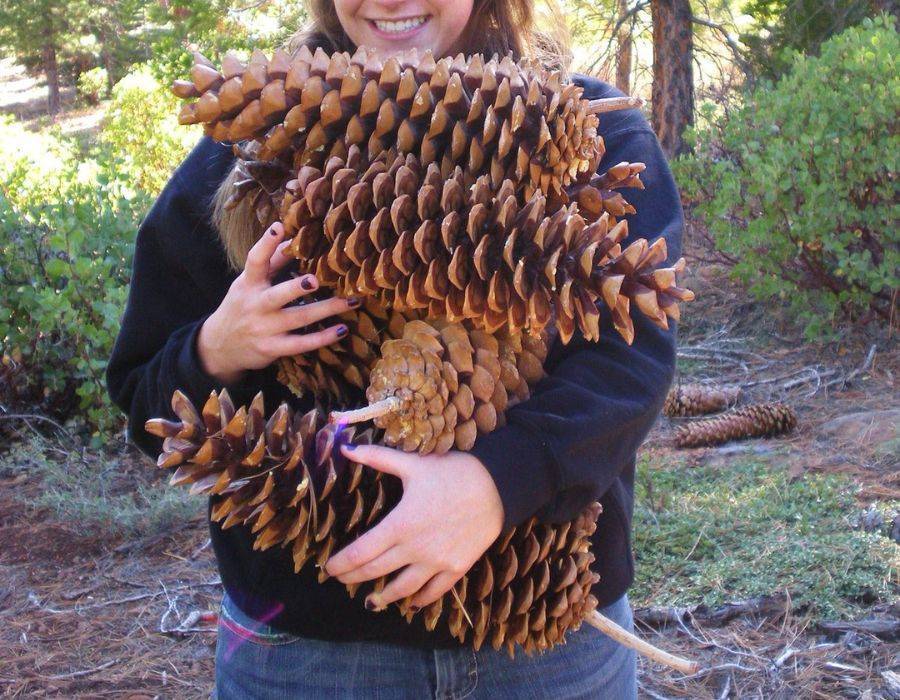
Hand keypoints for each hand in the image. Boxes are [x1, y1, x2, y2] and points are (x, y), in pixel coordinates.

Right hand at [197, 222, 358, 383]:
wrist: (221, 346)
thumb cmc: (242, 307)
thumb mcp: (248, 283)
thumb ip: (271, 262)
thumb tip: (292, 237)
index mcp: (248, 284)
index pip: (255, 261)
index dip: (265, 244)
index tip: (279, 227)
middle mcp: (256, 305)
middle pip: (278, 295)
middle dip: (297, 288)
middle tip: (316, 279)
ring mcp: (265, 328)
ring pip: (299, 318)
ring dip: (327, 310)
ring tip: (351, 301)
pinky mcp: (273, 348)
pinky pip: (301, 344)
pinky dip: (323, 337)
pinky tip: (342, 329)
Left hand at [325, 444, 503, 611]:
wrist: (497, 487)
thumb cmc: (453, 472)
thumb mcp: (413, 463)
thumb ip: (377, 458)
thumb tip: (345, 449)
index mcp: (400, 524)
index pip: (361, 552)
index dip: (341, 564)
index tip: (329, 568)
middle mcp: (415, 549)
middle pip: (376, 572)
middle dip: (354, 578)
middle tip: (341, 580)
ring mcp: (436, 562)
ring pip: (403, 589)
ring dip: (384, 597)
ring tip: (371, 602)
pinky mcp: (456, 568)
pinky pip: (434, 592)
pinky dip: (420, 600)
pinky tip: (411, 603)